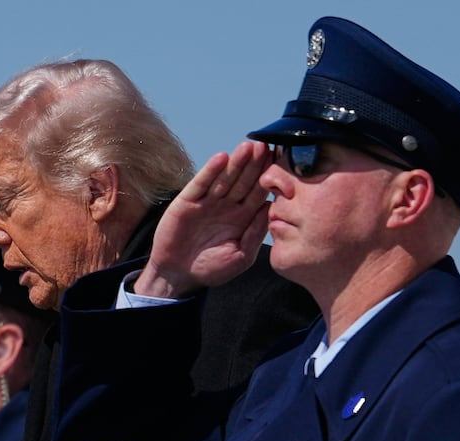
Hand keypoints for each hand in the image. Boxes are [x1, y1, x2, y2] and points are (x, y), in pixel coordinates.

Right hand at [136, 141, 270, 297]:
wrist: (178, 275)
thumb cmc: (211, 268)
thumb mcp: (240, 256)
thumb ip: (255, 234)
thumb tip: (270, 209)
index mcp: (243, 216)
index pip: (259, 192)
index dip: (269, 177)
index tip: (281, 162)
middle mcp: (227, 205)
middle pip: (244, 180)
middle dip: (255, 163)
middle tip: (266, 146)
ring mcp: (207, 201)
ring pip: (225, 178)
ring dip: (236, 162)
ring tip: (248, 147)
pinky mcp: (188, 201)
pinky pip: (201, 184)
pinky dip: (210, 171)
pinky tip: (221, 158)